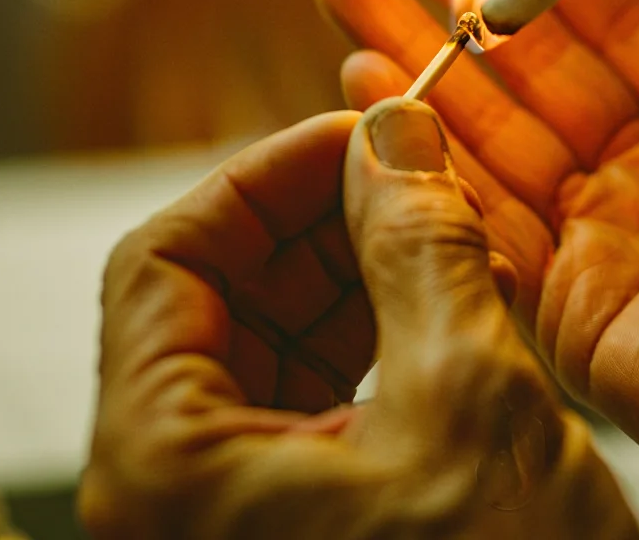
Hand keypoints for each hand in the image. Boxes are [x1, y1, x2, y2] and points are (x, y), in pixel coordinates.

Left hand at [80, 102, 638, 539]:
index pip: (167, 257)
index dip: (265, 175)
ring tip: (451, 239)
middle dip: (325, 219)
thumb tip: (395, 136)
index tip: (352, 136)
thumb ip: (422, 243)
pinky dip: (380, 329)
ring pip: (273, 334)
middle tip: (413, 179)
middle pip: (220, 291)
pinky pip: (313, 387)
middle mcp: (179, 492)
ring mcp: (236, 506)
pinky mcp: (297, 513)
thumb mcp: (471, 397)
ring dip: (363, 269)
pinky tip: (452, 302)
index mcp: (170, 469)